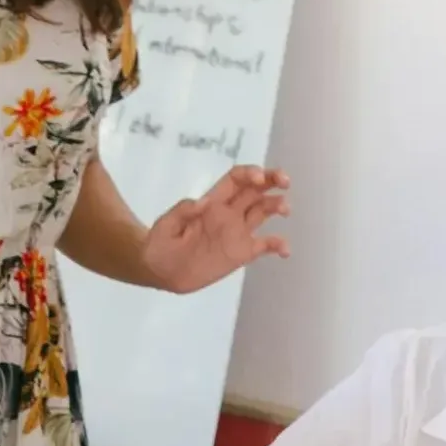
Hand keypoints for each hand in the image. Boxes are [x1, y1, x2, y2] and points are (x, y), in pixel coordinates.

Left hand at [142, 165, 288, 293]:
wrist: (160, 271)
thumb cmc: (160, 244)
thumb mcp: (165, 225)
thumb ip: (183, 211)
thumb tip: (204, 203)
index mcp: (213, 202)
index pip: (236, 180)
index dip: (250, 173)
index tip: (259, 178)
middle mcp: (229, 214)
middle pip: (256, 190)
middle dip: (273, 180)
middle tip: (285, 181)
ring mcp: (237, 233)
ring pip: (263, 212)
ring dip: (277, 205)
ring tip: (285, 209)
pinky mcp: (241, 253)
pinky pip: (264, 246)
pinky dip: (277, 245)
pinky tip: (285, 249)